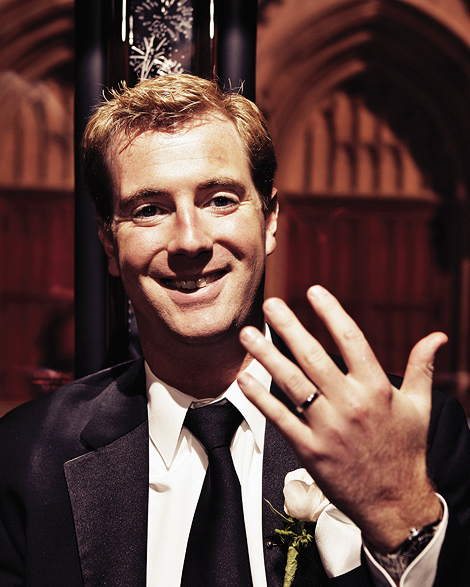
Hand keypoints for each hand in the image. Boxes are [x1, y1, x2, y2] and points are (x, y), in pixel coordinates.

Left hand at [238, 285, 446, 551]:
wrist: (396, 504)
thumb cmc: (406, 450)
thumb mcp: (420, 407)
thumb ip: (422, 368)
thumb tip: (439, 336)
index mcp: (376, 388)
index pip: (351, 339)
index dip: (331, 312)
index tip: (313, 291)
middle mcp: (350, 404)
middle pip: (314, 357)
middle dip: (289, 327)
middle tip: (271, 305)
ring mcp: (328, 427)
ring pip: (292, 383)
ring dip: (267, 356)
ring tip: (248, 335)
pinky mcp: (311, 449)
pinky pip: (281, 417)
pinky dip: (261, 397)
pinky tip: (245, 378)